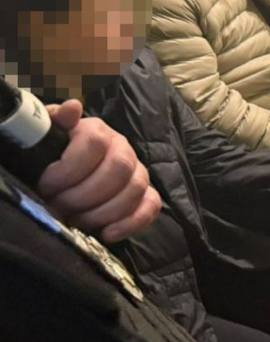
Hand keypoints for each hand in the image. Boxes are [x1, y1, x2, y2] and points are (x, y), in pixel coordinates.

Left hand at [38, 101, 161, 242]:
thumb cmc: (52, 157)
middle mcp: (122, 147)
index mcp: (96, 131)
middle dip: (85, 194)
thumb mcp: (46, 137)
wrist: (64, 172)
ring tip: (78, 221)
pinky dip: (132, 222)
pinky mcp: (145, 194)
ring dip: (104, 211)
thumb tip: (71, 108)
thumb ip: (56, 122)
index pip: (94, 143)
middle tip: (61, 206)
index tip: (47, 185)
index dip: (69, 168)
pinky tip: (108, 234)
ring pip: (136, 188)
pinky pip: (151, 205)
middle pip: (119, 168)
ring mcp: (137, 171)